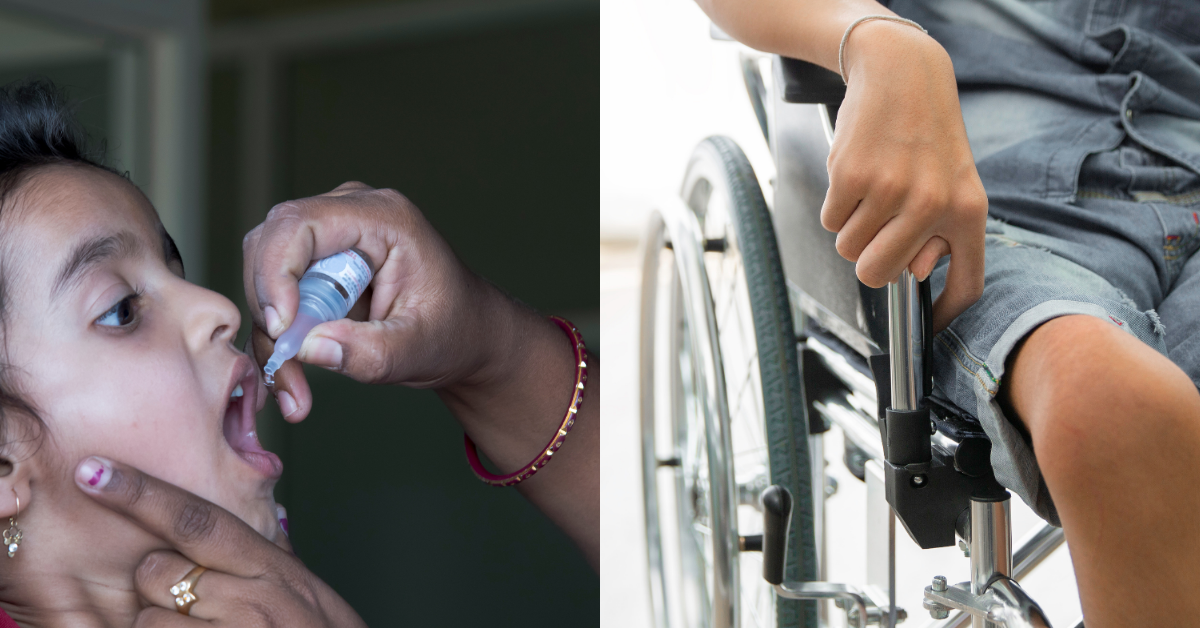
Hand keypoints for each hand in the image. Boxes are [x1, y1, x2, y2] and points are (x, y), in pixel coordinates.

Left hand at [74, 456, 365, 626]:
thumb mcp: (304, 593)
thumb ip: (260, 561)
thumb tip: (213, 531)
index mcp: (273, 569)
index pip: (196, 518)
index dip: (140, 493)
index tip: (93, 471)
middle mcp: (254, 600)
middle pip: (156, 571)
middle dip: (157, 591)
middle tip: (193, 612)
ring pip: (147, 621)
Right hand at [242, 181, 517, 421]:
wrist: (465, 336)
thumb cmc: (454, 331)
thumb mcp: (420, 350)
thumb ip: (371, 351)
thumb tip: (311, 348)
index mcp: (385, 218)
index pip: (301, 224)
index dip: (276, 272)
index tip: (282, 328)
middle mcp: (352, 213)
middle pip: (270, 244)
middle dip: (268, 309)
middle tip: (286, 367)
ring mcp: (332, 235)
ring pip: (265, 272)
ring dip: (270, 334)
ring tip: (294, 389)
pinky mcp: (319, 262)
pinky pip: (276, 295)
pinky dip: (277, 340)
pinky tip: (293, 384)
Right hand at [824, 20, 987, 332]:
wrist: (903, 73)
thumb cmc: (925, 135)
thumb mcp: (951, 182)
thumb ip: (938, 234)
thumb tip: (910, 275)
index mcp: (968, 212)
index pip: (967, 285)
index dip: (944, 318)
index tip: (927, 330)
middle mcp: (933, 204)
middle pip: (878, 275)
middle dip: (867, 261)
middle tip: (875, 230)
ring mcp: (891, 190)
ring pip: (848, 248)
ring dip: (850, 227)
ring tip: (870, 190)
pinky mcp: (853, 175)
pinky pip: (829, 221)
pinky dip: (834, 205)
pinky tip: (855, 174)